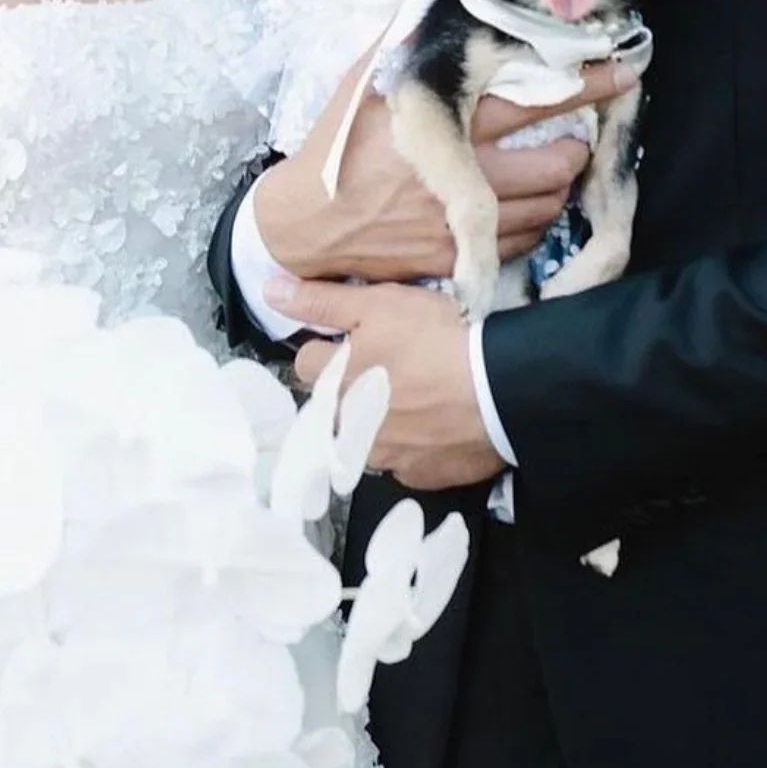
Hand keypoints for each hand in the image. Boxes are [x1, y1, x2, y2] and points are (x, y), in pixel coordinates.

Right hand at [256, 50, 637, 284]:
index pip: (532, 97)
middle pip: (553, 162)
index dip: (585, 84)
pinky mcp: (456, 259)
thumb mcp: (362, 78)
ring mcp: (459, 221)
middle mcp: (458, 171)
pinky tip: (521, 209)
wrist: (301, 225)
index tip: (621, 72)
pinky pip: (521, 244)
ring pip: (545, 208)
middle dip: (575, 148)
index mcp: (441, 119)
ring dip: (556, 189)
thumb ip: (405, 29)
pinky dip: (532, 226)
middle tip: (575, 137)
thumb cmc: (335, 144)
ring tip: (550, 172)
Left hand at [276, 276, 502, 492]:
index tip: (354, 341)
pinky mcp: (417, 476)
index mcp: (334, 383)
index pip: (306, 364)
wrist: (497, 390)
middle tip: (385, 369)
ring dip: (375, 423)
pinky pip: (404, 462)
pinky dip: (412, 446)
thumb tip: (269, 291)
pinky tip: (434, 426)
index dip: (328, 348)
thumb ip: (321, 301)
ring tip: (411, 400)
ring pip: (363, 439)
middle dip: (346, 390)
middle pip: (330, 406)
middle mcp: (348, 427)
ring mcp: (383, 457)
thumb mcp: (377, 305)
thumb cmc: (434, 340)